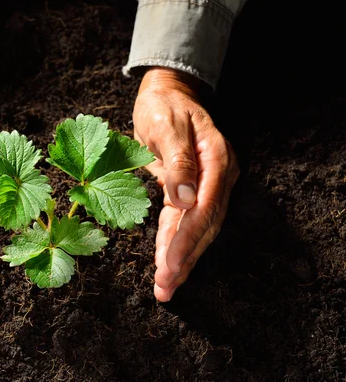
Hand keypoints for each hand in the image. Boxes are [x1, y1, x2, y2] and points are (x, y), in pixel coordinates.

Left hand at [133, 68, 239, 301]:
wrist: (167, 93)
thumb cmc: (164, 105)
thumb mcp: (166, 125)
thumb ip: (177, 162)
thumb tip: (185, 200)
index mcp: (216, 159)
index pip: (205, 208)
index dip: (188, 239)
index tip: (170, 264)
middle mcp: (218, 176)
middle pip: (204, 225)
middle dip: (184, 258)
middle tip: (166, 287)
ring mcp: (208, 185)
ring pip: (196, 229)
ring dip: (181, 259)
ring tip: (166, 287)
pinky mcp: (192, 190)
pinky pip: (183, 221)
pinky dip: (173, 243)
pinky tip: (165, 264)